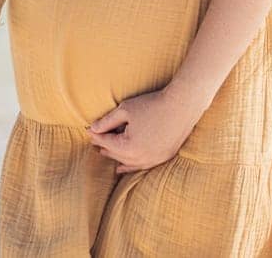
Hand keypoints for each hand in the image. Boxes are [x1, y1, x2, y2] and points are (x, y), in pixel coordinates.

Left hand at [85, 86, 203, 173]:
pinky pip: (142, 166)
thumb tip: (93, 129)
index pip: (106, 142)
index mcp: (128, 147)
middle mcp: (140, 158)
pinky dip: (131, 166)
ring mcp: (153, 160)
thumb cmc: (153, 104)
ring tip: (104, 153)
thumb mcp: (126, 109)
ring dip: (115, 157)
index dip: (96, 135)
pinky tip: (122, 167)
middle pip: (116, 154)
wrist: (183, 105)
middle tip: (95, 139)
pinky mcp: (163, 157)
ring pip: (128, 163)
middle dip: (104, 145)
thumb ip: (107, 121)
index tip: (88, 130)